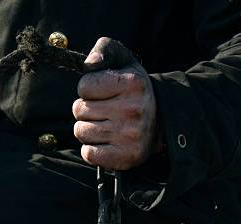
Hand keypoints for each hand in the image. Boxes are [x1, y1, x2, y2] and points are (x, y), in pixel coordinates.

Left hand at [72, 37, 162, 170]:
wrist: (161, 123)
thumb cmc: (133, 91)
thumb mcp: (124, 61)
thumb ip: (104, 50)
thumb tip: (89, 64)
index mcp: (132, 84)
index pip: (84, 86)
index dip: (88, 89)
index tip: (102, 92)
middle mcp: (132, 110)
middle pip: (79, 110)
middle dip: (85, 110)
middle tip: (103, 111)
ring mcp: (130, 136)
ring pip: (81, 132)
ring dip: (87, 130)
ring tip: (104, 126)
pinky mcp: (126, 157)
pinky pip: (88, 154)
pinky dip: (91, 150)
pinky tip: (104, 143)